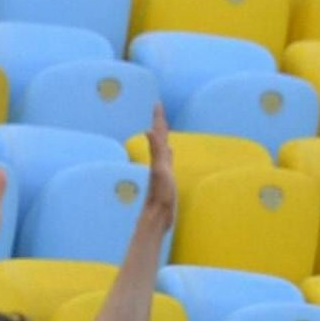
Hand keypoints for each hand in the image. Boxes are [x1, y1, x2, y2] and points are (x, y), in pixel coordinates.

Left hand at [141, 103, 176, 231]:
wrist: (156, 217)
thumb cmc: (160, 196)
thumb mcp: (160, 171)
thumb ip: (156, 151)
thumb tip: (148, 130)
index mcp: (159, 158)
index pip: (158, 133)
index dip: (158, 119)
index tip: (157, 103)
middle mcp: (158, 161)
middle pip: (159, 138)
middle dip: (160, 123)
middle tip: (160, 110)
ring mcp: (162, 170)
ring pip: (163, 148)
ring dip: (164, 136)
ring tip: (165, 127)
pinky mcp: (166, 179)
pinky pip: (168, 160)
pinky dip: (169, 152)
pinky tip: (170, 152)